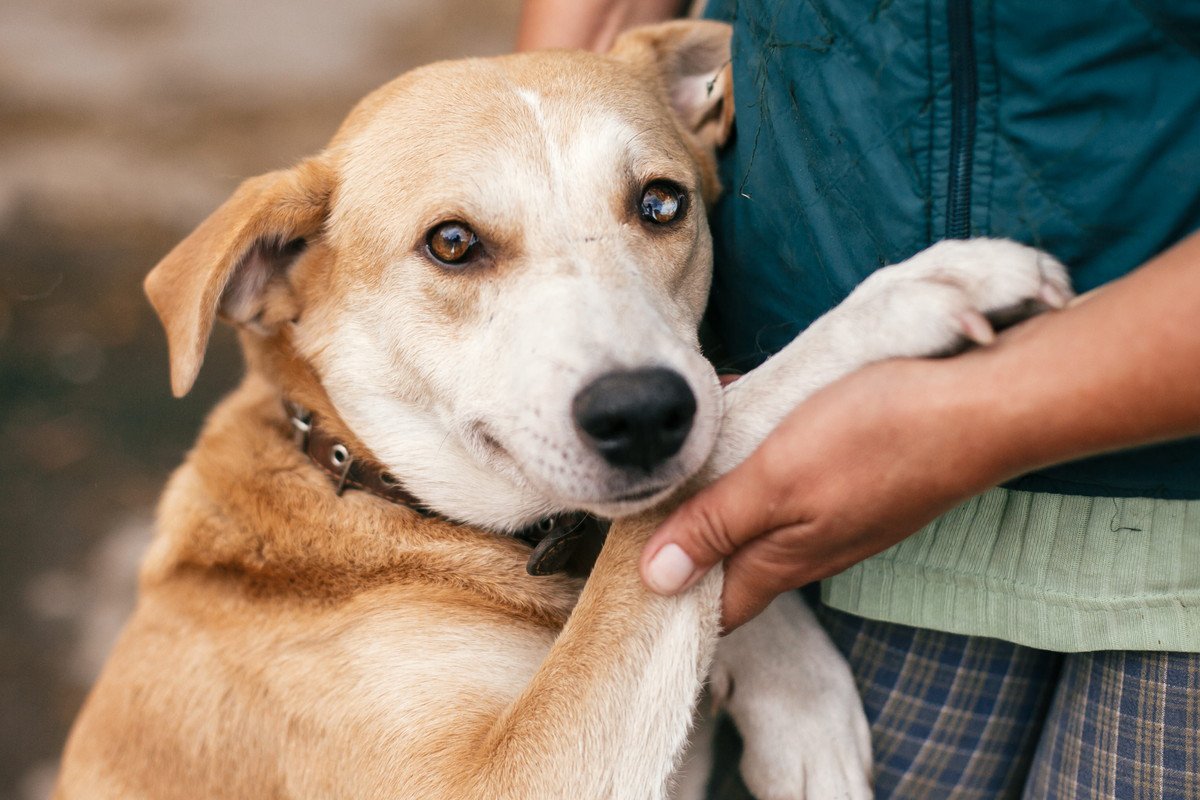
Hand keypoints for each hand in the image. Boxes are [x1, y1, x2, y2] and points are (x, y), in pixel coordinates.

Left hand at [640, 230, 1199, 629]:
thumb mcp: (778, 479)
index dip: (671, 598)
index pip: (716, 606)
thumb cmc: (881, 438)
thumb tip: (657, 578)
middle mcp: (813, 548)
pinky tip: (746, 419)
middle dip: (688, 541)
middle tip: (643, 503)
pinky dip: (760, 463)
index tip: (627, 573)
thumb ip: (718, 525)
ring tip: (684, 458)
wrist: (984, 405)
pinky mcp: (862, 480)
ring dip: (723, 497)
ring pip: (764, 519)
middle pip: (735, 561)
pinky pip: (794, 485)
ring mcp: (841, 516)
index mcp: (784, 559)